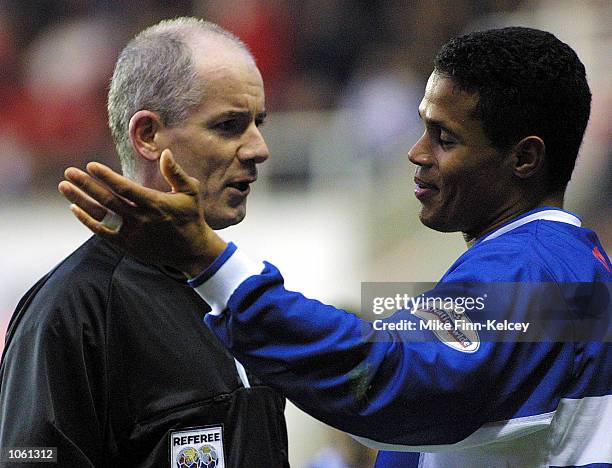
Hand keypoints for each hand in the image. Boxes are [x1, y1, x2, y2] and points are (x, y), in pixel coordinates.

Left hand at [58, 150, 226, 276]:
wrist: (192, 250)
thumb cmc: (190, 217)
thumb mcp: (190, 192)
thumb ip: (176, 173)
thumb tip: (165, 152)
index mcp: (156, 204)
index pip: (125, 188)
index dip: (106, 177)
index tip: (90, 166)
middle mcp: (141, 219)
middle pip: (108, 200)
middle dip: (86, 185)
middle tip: (68, 172)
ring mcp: (133, 233)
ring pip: (101, 215)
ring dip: (81, 200)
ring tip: (64, 187)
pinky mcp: (128, 245)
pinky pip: (102, 232)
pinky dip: (87, 220)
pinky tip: (75, 208)